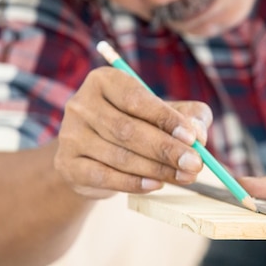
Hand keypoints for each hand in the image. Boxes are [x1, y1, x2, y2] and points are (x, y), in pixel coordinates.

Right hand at [54, 66, 211, 198]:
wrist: (95, 153)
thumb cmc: (140, 124)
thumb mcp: (167, 112)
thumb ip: (190, 116)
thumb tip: (199, 135)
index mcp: (105, 81)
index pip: (136, 98)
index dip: (166, 118)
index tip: (192, 137)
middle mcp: (81, 104)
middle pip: (127, 130)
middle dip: (166, 149)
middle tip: (194, 164)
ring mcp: (70, 135)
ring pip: (119, 156)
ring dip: (157, 169)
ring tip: (184, 176)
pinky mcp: (67, 164)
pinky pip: (105, 176)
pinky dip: (133, 183)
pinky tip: (156, 184)